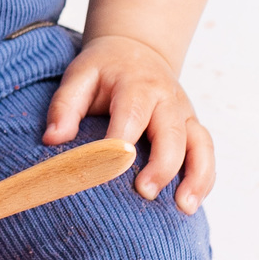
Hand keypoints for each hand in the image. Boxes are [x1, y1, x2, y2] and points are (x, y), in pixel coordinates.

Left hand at [42, 35, 213, 214]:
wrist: (138, 51)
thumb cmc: (104, 70)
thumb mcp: (80, 76)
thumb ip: (65, 105)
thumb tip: (52, 139)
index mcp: (137, 85)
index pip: (132, 113)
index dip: (121, 140)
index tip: (108, 167)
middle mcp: (166, 99)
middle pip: (172, 132)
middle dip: (162, 164)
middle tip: (144, 192)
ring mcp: (184, 114)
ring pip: (200, 144)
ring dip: (196, 176)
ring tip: (183, 208)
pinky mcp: (193, 127)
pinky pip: (206, 153)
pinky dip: (204, 178)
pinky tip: (191, 202)